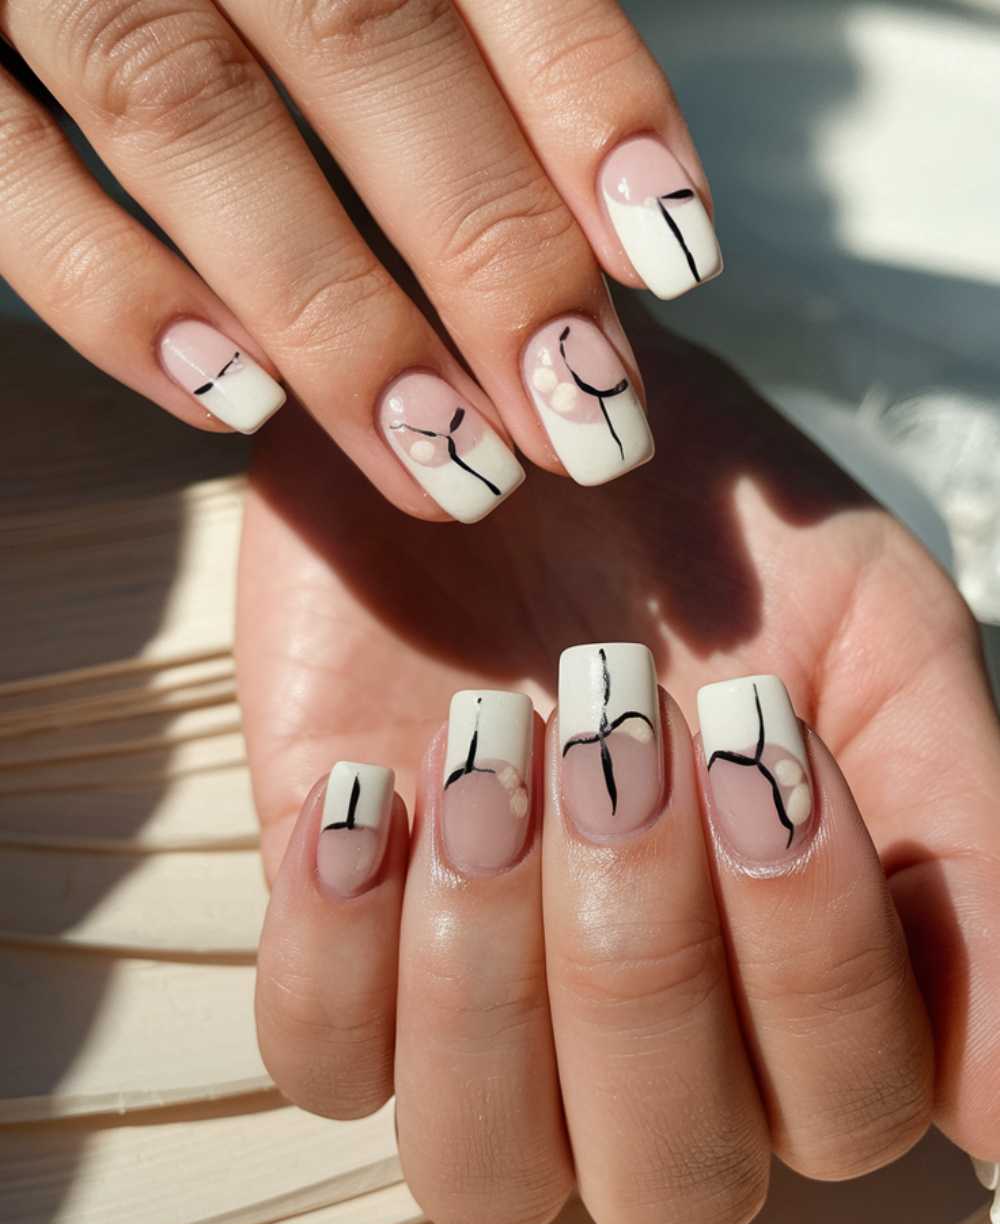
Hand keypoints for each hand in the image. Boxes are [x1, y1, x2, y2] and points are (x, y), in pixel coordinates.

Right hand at [0, 1, 718, 517]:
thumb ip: (457, 10)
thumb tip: (599, 194)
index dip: (587, 99)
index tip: (672, 258)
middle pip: (364, 44)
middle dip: (488, 250)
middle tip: (583, 421)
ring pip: (191, 114)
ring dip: (334, 315)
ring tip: (448, 465)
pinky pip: (4, 168)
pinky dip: (114, 296)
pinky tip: (230, 405)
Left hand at [242, 327, 999, 1223]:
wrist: (510, 409)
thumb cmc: (712, 533)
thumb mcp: (874, 645)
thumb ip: (963, 852)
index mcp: (799, 985)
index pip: (846, 1115)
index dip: (814, 963)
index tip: (770, 741)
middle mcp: (648, 1042)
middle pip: (667, 1183)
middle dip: (645, 962)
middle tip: (623, 738)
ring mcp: (479, 1013)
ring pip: (482, 1164)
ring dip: (489, 974)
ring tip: (490, 755)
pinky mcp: (334, 951)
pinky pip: (318, 1062)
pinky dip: (339, 947)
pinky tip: (369, 787)